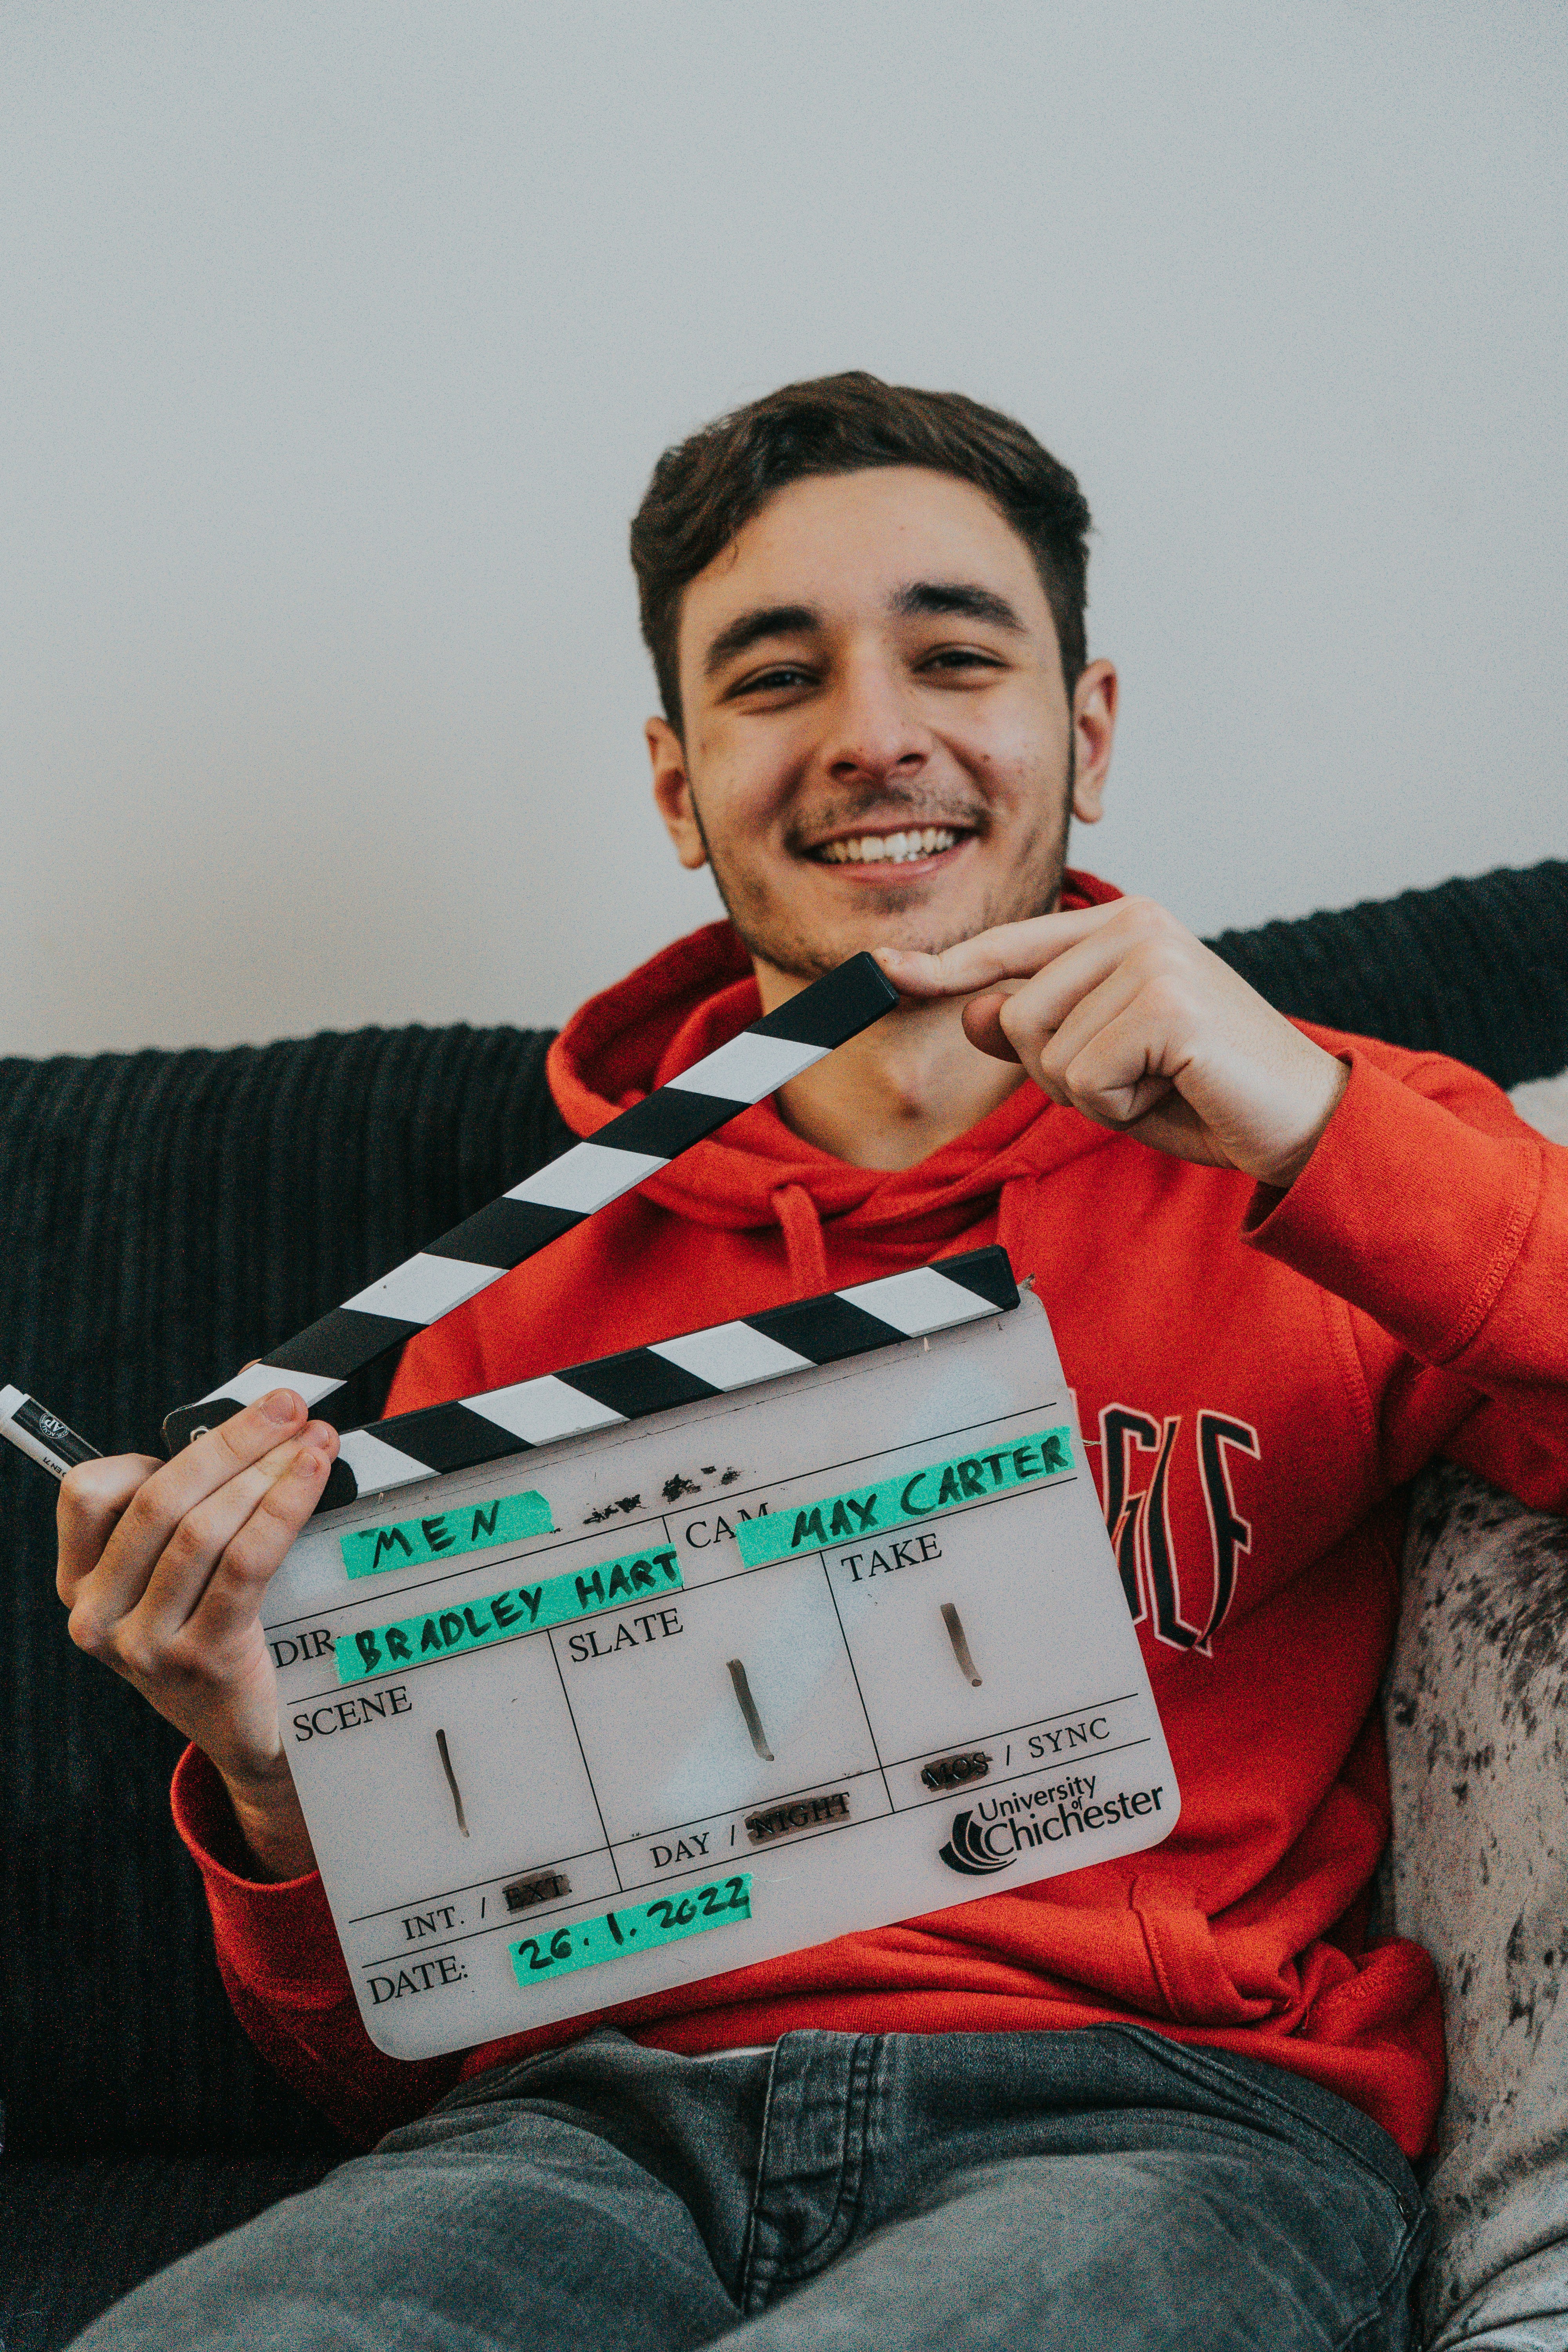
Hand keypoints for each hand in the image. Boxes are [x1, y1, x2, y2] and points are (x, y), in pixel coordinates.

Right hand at [56, 1390, 338, 1878]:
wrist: (251, 1735)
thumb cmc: (224, 1630)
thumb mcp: (191, 1565)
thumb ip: (204, 1486)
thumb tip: (256, 1384)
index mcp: (82, 1582)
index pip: (88, 1491)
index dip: (157, 1446)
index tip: (234, 1413)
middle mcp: (97, 1615)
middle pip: (158, 1499)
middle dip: (231, 1440)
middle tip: (288, 1407)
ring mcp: (143, 1644)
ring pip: (203, 1529)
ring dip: (265, 1471)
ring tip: (314, 1440)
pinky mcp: (201, 1659)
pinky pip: (244, 1564)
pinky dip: (281, 1508)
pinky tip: (311, 1477)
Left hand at [877, 897, 1348, 1187]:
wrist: (1299, 1120)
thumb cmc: (1204, 1089)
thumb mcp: (1107, 1059)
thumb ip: (1042, 1029)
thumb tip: (972, 1009)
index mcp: (1122, 926)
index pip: (1010, 947)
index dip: (945, 966)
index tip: (886, 971)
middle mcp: (1135, 925)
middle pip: (1017, 1015)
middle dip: (1064, 1072)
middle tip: (1142, 1076)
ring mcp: (1151, 957)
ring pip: (1046, 1050)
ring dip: (1096, 1093)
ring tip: (1164, 1080)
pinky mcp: (1166, 1003)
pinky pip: (1084, 1078)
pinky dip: (1122, 1105)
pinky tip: (1177, 1087)